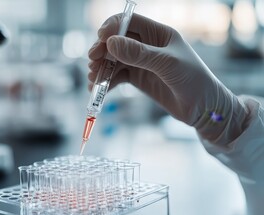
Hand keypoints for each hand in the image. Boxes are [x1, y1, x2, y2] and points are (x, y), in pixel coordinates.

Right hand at [88, 13, 248, 144]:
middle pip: (117, 41)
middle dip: (102, 50)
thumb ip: (139, 54)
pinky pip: (117, 76)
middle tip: (93, 62)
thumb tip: (110, 43)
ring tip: (93, 79)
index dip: (112, 27)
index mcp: (158, 34)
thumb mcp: (167, 65)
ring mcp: (141, 63)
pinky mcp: (138, 78)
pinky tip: (98, 89)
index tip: (101, 40)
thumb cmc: (194, 81)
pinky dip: (106, 81)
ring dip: (101, 68)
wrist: (203, 109)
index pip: (129, 22)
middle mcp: (147, 46)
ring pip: (114, 60)